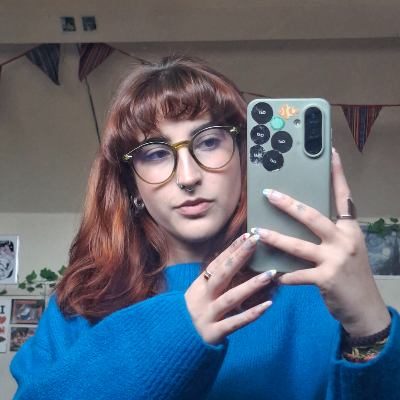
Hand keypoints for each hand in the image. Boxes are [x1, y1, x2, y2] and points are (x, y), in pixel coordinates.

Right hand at [184, 233, 274, 344]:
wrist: (175, 342)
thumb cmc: (193, 314)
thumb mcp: (200, 294)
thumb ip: (217, 281)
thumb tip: (239, 262)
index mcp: (199, 286)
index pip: (217, 263)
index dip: (232, 249)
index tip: (248, 236)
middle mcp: (202, 298)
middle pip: (222, 274)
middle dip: (239, 257)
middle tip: (256, 242)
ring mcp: (207, 315)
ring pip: (230, 298)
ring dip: (250, 285)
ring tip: (270, 274)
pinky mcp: (212, 333)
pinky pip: (234, 323)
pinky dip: (251, 314)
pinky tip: (267, 305)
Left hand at [254, 148, 390, 336]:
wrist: (365, 308)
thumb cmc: (352, 276)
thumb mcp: (346, 250)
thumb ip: (329, 235)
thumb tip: (300, 221)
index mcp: (350, 230)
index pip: (344, 197)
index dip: (337, 174)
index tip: (329, 153)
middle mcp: (344, 240)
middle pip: (312, 216)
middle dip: (287, 204)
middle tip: (268, 193)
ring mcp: (336, 259)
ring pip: (298, 245)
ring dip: (274, 238)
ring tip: (257, 232)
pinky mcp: (326, 279)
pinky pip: (296, 274)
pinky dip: (283, 275)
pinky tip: (272, 275)